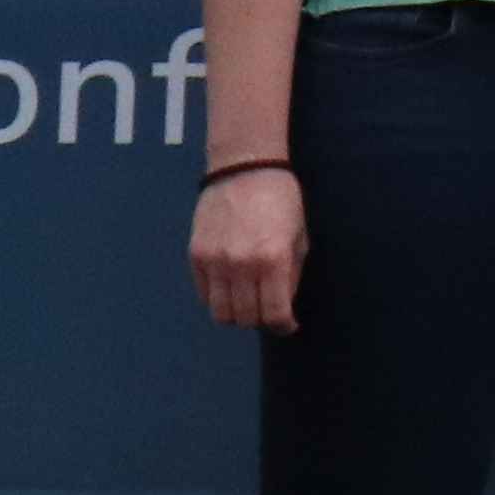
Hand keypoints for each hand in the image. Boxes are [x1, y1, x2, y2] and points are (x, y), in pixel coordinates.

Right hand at [187, 168, 303, 333]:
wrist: (244, 168)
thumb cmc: (282, 200)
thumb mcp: (299, 236)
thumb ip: (291, 274)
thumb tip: (284, 306)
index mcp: (273, 260)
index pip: (273, 313)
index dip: (283, 325)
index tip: (288, 324)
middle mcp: (240, 265)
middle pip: (245, 318)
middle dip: (260, 319)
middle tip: (268, 310)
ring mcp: (214, 261)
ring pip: (220, 312)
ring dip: (237, 314)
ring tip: (248, 301)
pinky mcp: (196, 256)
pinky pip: (204, 294)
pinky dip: (218, 298)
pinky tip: (231, 286)